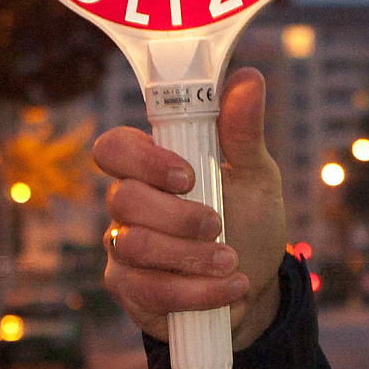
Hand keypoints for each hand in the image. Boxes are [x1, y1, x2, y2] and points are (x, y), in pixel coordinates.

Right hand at [98, 67, 285, 350]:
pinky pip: (147, 290)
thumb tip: (248, 77)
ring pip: (134, 247)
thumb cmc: (248, 220)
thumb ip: (243, 130)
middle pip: (124, 199)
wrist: (256, 287)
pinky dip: (197, 292)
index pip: (113, 148)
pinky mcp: (128, 288)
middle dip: (178, 217)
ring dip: (192, 257)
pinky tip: (230, 287)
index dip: (142, 160)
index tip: (188, 175)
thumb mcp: (255, 174)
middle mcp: (127, 203)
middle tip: (218, 224)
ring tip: (231, 261)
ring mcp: (122, 247)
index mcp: (150, 166)